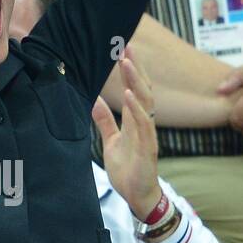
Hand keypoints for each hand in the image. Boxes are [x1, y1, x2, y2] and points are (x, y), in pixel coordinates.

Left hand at [92, 47, 161, 219]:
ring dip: (136, 81)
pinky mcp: (148, 148)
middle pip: (143, 89)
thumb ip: (104, 120)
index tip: (122, 50)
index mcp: (135, 120)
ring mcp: (148, 134)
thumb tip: (94, 100)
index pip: (135, 89)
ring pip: (145, 102)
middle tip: (126, 46)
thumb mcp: (112, 140)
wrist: (137, 196)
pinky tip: (131, 95)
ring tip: (126, 63)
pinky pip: (144, 125)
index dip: (130, 70)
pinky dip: (137, 109)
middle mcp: (144, 123)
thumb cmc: (128, 169)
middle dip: (135, 68)